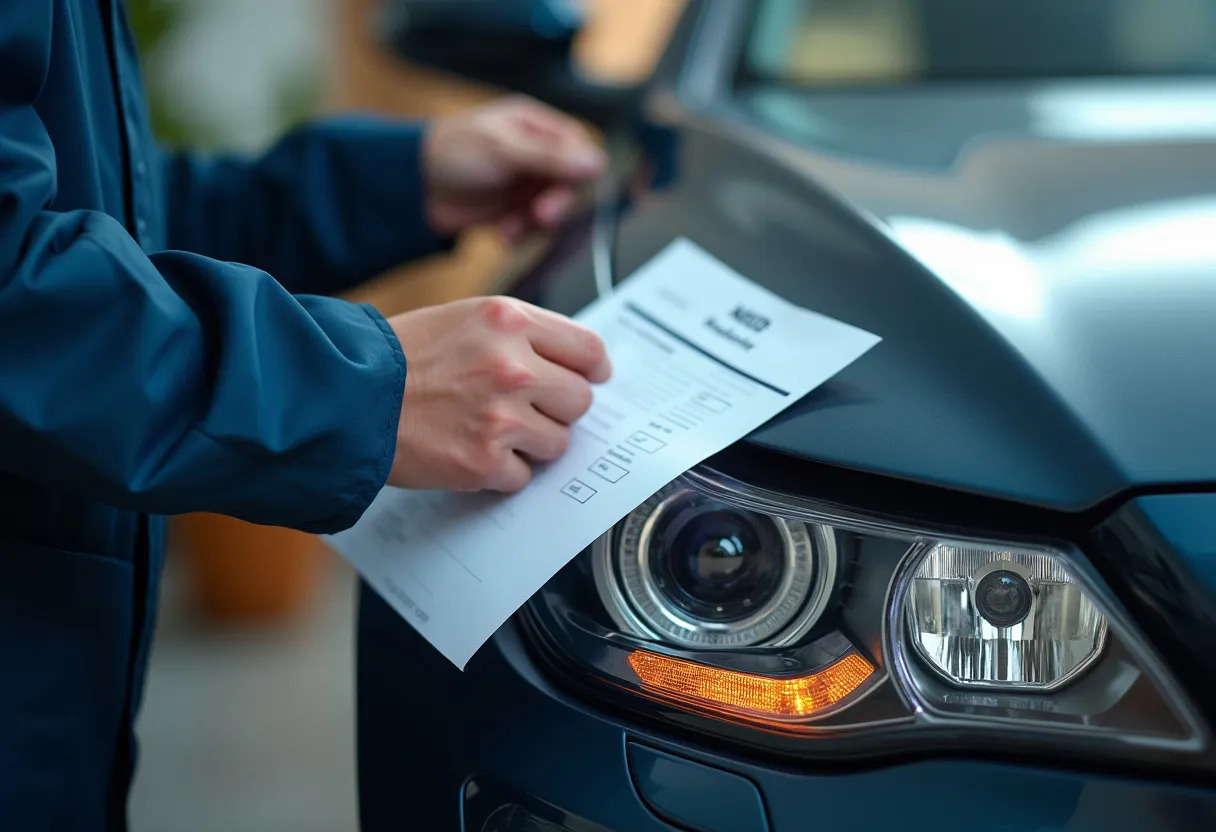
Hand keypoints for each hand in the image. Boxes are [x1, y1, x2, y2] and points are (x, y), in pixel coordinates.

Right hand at [386, 296, 611, 491]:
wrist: (345, 397)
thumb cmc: (395, 358)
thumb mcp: (462, 319)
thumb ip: (516, 336)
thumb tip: (565, 362)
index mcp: (509, 321)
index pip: (587, 349)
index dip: (593, 369)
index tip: (591, 378)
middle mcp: (512, 366)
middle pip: (579, 400)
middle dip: (557, 410)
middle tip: (523, 411)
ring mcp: (502, 416)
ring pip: (558, 442)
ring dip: (532, 444)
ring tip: (489, 431)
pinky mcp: (485, 460)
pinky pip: (523, 475)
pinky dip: (501, 472)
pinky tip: (469, 452)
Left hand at [423, 96, 605, 242]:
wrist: (410, 188)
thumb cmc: (449, 153)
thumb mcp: (504, 151)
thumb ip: (551, 158)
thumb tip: (597, 162)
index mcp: (535, 126)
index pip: (577, 151)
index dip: (574, 177)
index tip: (557, 196)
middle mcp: (533, 153)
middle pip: (567, 185)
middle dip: (553, 205)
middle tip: (538, 217)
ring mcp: (522, 182)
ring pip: (552, 209)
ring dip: (534, 224)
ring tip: (510, 229)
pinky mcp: (510, 208)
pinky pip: (532, 225)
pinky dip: (520, 233)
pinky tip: (503, 235)